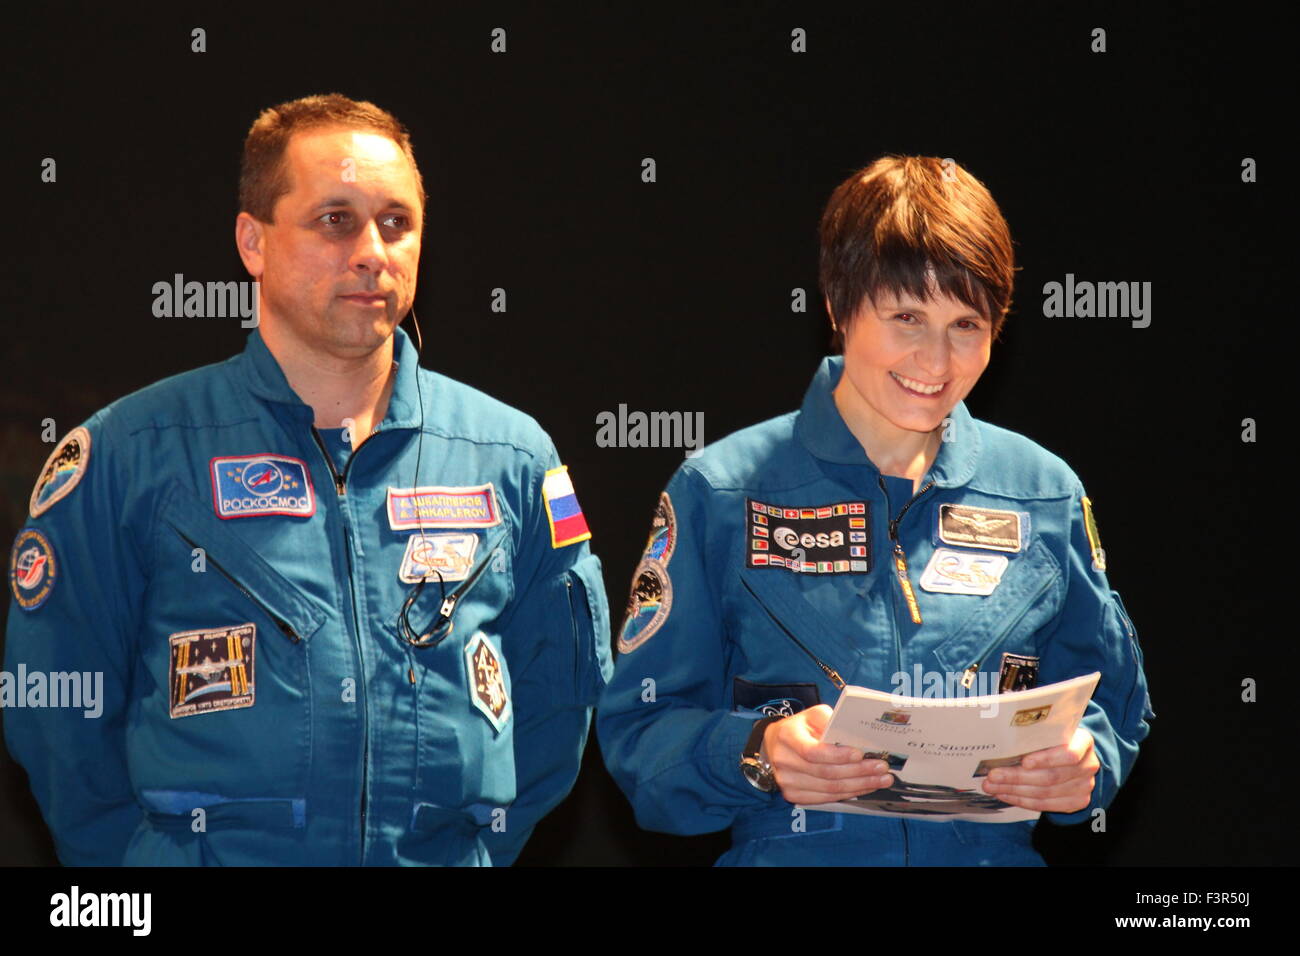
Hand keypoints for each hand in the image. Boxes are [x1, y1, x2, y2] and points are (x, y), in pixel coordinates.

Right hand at [761, 705, 893, 804]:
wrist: (775, 744)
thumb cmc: (801, 728)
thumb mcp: (812, 715)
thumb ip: (830, 721)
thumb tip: (856, 734)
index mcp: (787, 736)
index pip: (813, 751)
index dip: (838, 755)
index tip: (860, 753)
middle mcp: (784, 760)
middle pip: (825, 772)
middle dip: (858, 771)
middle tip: (881, 768)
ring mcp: (787, 781)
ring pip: (829, 789)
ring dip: (859, 785)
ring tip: (881, 779)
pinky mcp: (793, 795)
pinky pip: (826, 798)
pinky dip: (849, 793)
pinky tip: (865, 787)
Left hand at [982, 726, 1098, 811]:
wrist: (1075, 756)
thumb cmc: (1055, 740)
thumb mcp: (1050, 731)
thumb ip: (1034, 735)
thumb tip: (999, 742)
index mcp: (1083, 742)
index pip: (1069, 754)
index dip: (1046, 759)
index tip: (1024, 761)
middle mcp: (1088, 765)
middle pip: (1050, 776)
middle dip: (1017, 777)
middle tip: (993, 776)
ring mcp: (1084, 786)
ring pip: (1045, 793)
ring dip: (1014, 791)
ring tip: (991, 786)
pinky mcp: (1076, 801)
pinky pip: (1045, 804)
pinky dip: (1021, 800)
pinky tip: (1004, 794)